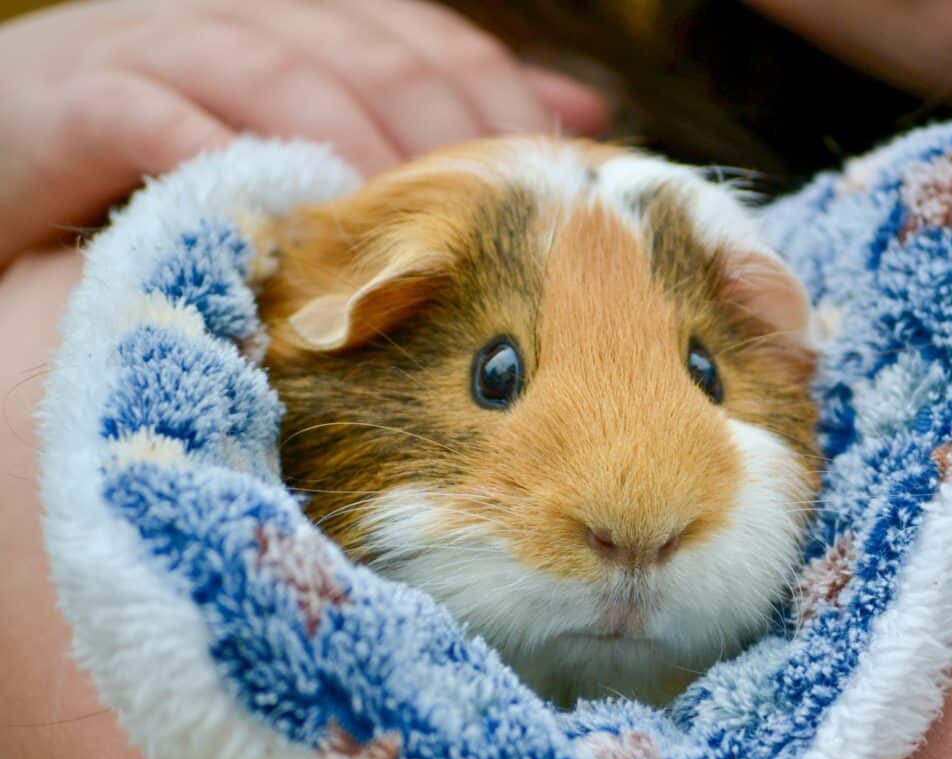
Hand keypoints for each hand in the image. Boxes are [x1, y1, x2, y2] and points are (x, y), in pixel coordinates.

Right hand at [0, 0, 608, 266]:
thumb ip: (444, 115)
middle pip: (375, 55)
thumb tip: (582, 106)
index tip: (548, 183)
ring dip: (352, 151)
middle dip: (446, 137)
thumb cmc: (184, 164)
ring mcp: (160, 44)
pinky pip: (163, 120)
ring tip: (409, 232)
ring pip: (282, 76)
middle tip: (497, 221)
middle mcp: (244, 14)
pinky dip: (227, 165)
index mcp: (309, 20)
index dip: (497, 108)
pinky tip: (285, 223)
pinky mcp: (77, 95)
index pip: (432, 43)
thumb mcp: (322, 136)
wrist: (10, 167)